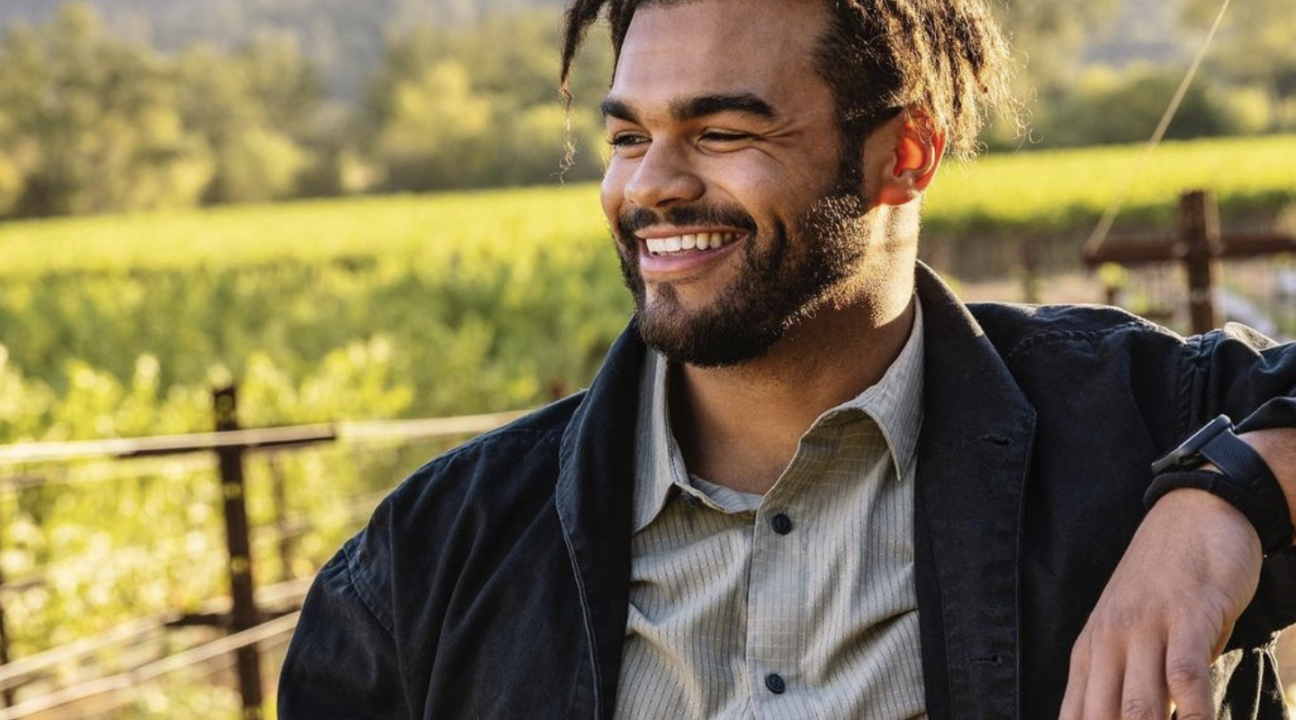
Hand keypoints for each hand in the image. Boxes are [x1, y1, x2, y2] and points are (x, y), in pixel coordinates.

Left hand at [1058, 489, 1262, 719]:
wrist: (1194, 512)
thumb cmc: (1165, 581)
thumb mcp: (1135, 632)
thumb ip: (1132, 680)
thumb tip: (1141, 716)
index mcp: (1090, 650)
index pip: (1075, 717)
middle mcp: (1109, 641)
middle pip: (1102, 717)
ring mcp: (1145, 627)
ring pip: (1139, 702)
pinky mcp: (1186, 614)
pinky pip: (1183, 672)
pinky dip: (1193, 711)